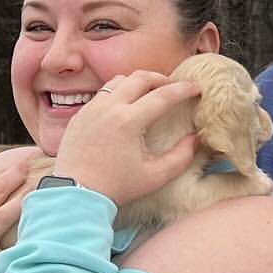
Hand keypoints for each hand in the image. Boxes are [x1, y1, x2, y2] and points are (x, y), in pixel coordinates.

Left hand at [52, 72, 202, 206]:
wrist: (76, 194)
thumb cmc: (116, 188)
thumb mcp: (155, 177)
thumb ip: (181, 157)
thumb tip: (196, 139)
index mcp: (129, 121)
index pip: (163, 95)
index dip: (184, 89)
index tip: (196, 88)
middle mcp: (109, 108)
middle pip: (140, 78)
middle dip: (161, 78)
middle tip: (173, 87)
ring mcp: (91, 109)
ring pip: (118, 81)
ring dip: (137, 82)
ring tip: (149, 93)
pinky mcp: (80, 115)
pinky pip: (102, 94)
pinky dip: (118, 93)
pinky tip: (125, 107)